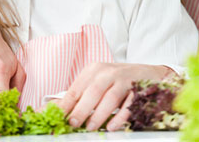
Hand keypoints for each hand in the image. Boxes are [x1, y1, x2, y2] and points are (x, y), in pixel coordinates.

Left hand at [58, 62, 172, 131]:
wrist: (147, 74)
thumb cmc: (116, 81)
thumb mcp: (96, 83)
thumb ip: (77, 96)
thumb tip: (51, 108)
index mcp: (94, 70)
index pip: (76, 88)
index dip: (66, 104)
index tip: (58, 117)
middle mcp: (108, 72)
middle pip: (92, 91)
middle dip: (81, 110)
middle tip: (73, 124)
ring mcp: (125, 79)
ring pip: (110, 97)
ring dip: (99, 115)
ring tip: (91, 127)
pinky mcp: (139, 88)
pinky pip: (129, 104)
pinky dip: (120, 117)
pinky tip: (112, 127)